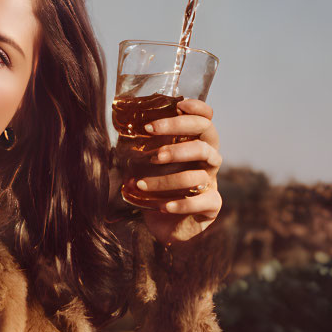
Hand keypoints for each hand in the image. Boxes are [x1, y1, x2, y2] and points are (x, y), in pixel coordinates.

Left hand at [114, 98, 222, 246]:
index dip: (197, 109)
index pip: (206, 119)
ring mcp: (213, 182)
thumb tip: (118, 129)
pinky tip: (162, 207)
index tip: (178, 105)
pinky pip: (203, 201)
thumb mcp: (144, 167)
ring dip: (167, 180)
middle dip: (179, 135)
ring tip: (142, 185)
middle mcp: (209, 160)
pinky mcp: (212, 205)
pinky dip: (181, 204)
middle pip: (206, 136)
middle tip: (153, 148)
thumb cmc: (156, 191)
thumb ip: (140, 148)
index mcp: (196, 144)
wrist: (165, 227)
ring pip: (197, 173)